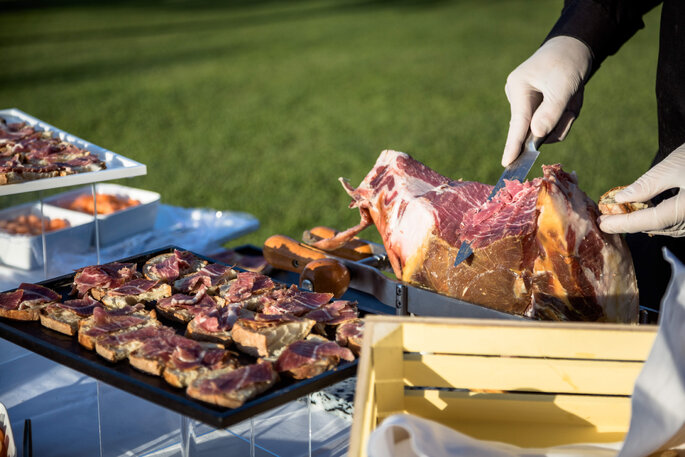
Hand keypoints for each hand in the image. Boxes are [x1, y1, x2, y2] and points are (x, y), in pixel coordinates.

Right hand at [502, 36, 592, 165]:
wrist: (572, 49)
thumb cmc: (567, 63)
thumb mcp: (565, 86)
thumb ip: (551, 112)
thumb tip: (536, 135)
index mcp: (518, 88)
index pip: (518, 123)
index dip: (513, 145)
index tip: (507, 163)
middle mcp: (517, 97)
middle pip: (535, 128)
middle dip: (557, 122)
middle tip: (570, 106)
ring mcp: (524, 104)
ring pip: (546, 129)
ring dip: (564, 119)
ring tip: (571, 98)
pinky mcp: (534, 109)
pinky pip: (550, 124)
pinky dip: (563, 116)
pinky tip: (567, 100)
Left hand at [600, 144, 684, 236]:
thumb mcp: (675, 165)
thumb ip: (648, 184)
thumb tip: (622, 198)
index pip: (648, 221)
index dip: (622, 224)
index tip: (602, 223)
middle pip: (656, 227)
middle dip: (630, 223)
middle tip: (605, 218)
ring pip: (666, 227)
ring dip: (643, 222)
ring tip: (620, 215)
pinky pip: (676, 223)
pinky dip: (659, 218)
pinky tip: (646, 209)